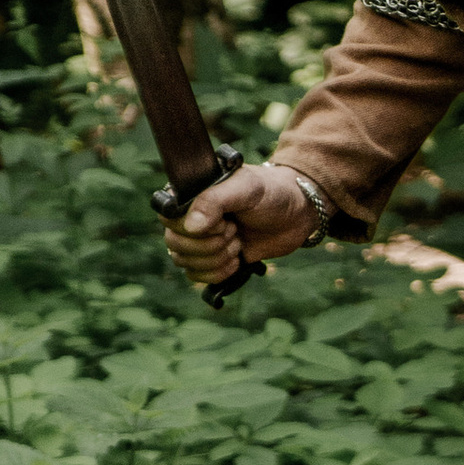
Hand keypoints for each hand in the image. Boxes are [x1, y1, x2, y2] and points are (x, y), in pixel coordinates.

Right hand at [162, 161, 317, 286]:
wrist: (296, 215)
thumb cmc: (271, 193)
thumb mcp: (246, 188)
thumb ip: (215, 200)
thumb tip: (191, 226)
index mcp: (191, 193)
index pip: (167, 217)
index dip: (193, 226)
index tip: (223, 220)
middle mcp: (189, 216)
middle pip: (173, 243)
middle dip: (209, 244)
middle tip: (234, 230)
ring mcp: (199, 239)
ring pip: (184, 262)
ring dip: (216, 258)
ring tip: (238, 242)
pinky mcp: (211, 259)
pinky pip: (196, 276)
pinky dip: (218, 273)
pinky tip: (236, 261)